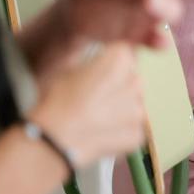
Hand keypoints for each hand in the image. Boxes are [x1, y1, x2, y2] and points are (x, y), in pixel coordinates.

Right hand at [28, 43, 145, 166]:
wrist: (55, 140)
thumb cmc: (57, 103)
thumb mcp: (67, 71)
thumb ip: (91, 64)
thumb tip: (96, 66)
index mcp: (118, 60)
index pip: (124, 53)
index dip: (110, 62)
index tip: (100, 72)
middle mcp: (134, 82)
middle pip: (132, 79)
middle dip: (119, 86)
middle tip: (96, 97)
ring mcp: (137, 110)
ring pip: (134, 104)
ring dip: (121, 109)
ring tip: (97, 118)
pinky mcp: (136, 133)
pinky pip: (132, 128)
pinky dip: (121, 131)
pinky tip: (101, 133)